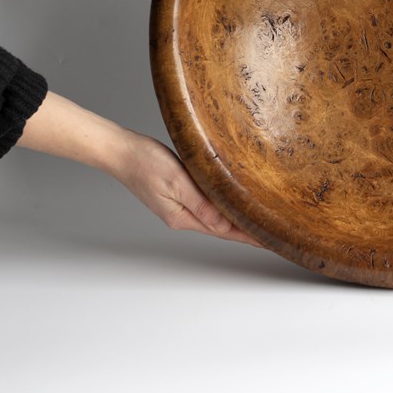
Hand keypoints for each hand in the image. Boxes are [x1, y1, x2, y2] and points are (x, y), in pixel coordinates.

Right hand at [18, 91, 258, 244]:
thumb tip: (223, 223)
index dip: (248, 236)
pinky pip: (206, 204)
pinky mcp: (178, 193)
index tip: (270, 241)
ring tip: (258, 223)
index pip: (224, 230)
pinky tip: (232, 204)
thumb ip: (201, 203)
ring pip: (215, 217)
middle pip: (221, 227)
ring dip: (236, 221)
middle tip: (272, 235)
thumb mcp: (177, 181)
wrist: (120, 151)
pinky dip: (223, 207)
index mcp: (182, 216)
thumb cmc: (145, 162)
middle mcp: (182, 215)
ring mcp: (179, 205)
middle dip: (247, 232)